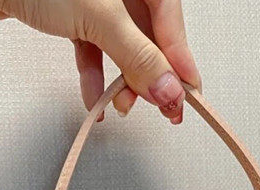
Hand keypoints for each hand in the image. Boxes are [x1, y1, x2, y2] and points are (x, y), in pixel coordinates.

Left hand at [0, 0, 199, 122]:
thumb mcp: (100, 18)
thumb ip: (137, 56)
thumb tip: (167, 88)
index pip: (170, 19)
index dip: (181, 59)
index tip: (188, 92)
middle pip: (148, 36)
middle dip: (151, 76)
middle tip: (162, 109)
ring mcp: (95, 0)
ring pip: (120, 46)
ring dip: (122, 82)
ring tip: (121, 106)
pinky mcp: (71, 14)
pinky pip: (93, 49)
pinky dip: (94, 76)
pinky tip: (94, 100)